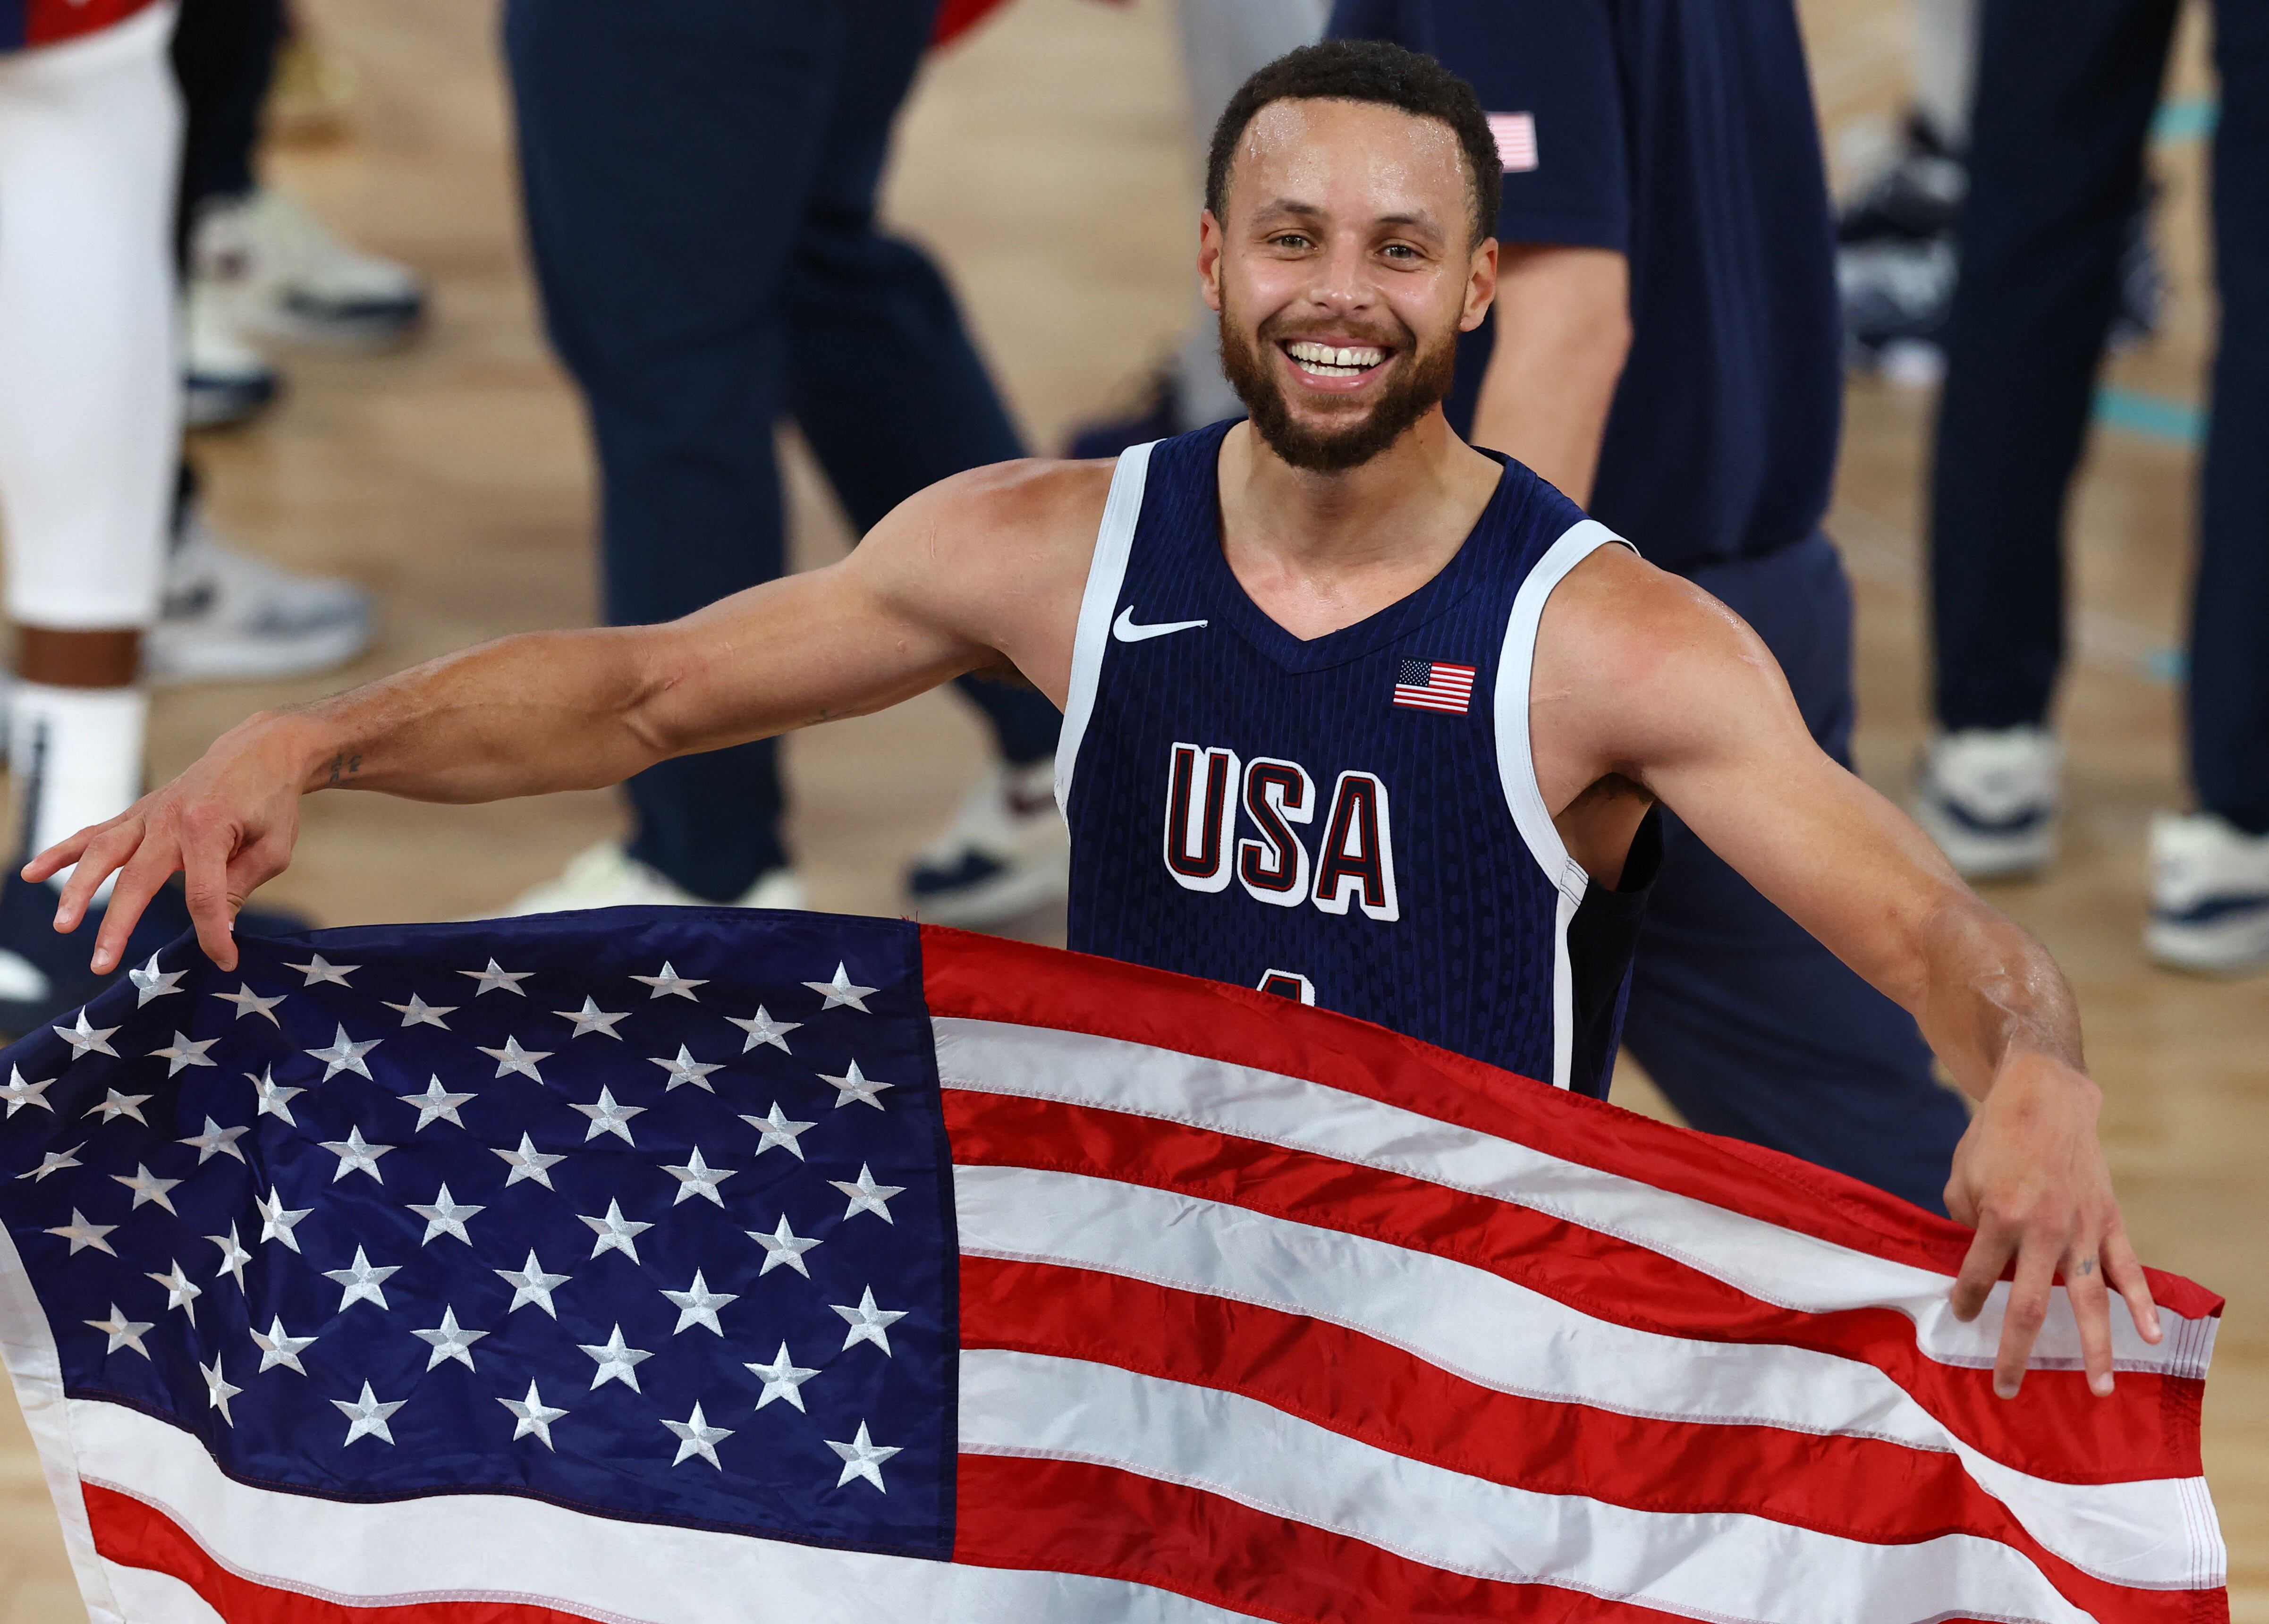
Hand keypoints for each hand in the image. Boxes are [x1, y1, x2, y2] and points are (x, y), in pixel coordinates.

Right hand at [20, 712, 312, 974]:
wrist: (260, 751)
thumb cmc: (271, 803)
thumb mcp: (271, 849)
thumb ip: (239, 886)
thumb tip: (218, 930)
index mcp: (209, 828)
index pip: (203, 894)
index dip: (212, 933)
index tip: (224, 960)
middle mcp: (170, 819)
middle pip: (137, 878)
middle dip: (117, 924)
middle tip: (101, 964)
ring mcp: (148, 814)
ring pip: (102, 853)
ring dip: (77, 889)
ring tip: (61, 924)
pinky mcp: (137, 813)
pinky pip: (94, 833)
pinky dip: (62, 852)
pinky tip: (31, 872)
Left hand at [1943, 1050, 2159, 1397]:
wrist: (2044, 1097)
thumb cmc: (1994, 1137)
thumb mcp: (1962, 1175)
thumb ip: (1966, 1221)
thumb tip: (1977, 1261)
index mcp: (1998, 1216)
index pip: (1978, 1276)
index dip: (1967, 1300)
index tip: (1961, 1316)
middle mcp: (2042, 1230)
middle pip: (2030, 1307)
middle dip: (2017, 1352)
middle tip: (2007, 1389)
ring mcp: (2081, 1228)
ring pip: (2089, 1300)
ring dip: (2095, 1348)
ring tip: (2099, 1389)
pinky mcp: (2109, 1220)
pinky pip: (2128, 1269)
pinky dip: (2143, 1303)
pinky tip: (2152, 1336)